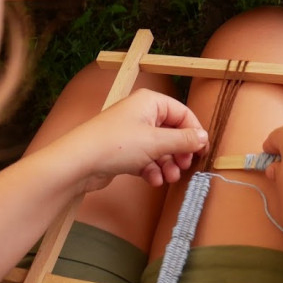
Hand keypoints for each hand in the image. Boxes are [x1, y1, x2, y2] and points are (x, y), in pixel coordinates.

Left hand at [51, 89, 208, 193]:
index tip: (201, 151)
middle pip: (172, 132)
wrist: (79, 162)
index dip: (194, 132)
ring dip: (167, 164)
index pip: (183, 113)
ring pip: (159, 148)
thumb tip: (204, 137)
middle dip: (179, 152)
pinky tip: (153, 180)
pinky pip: (146, 159)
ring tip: (169, 178)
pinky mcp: (123, 151)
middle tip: (184, 167)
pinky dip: (152, 170)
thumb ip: (183, 140)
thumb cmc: (115, 144)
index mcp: (150, 102)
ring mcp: (131, 133)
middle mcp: (141, 114)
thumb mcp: (156, 142)